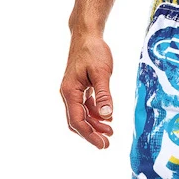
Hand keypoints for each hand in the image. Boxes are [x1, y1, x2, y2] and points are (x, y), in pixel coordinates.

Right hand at [60, 34, 114, 148]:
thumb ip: (104, 95)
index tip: (103, 144)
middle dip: (91, 134)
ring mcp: (73, 92)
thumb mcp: (102, 73)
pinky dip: (95, 115)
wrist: (87, 34)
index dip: (90, 135)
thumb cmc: (93, 50)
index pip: (77, 121)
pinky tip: (107, 118)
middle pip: (77, 122)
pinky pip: (85, 107)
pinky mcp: (80, 89)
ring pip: (82, 116)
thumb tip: (106, 115)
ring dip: (95, 126)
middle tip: (107, 144)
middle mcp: (68, 93)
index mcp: (70, 91)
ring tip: (110, 132)